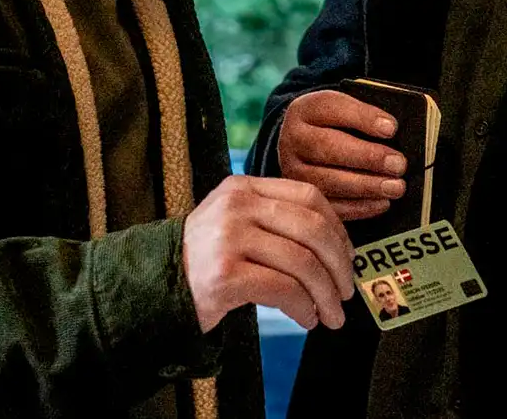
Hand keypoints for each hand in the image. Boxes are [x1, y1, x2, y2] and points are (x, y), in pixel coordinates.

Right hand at [183, 176, 356, 332]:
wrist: (159, 284)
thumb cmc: (208, 259)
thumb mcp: (237, 222)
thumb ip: (277, 220)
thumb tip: (338, 247)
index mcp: (243, 187)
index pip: (308, 196)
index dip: (337, 229)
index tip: (347, 257)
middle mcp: (236, 206)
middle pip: (312, 229)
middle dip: (339, 266)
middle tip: (346, 293)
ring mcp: (229, 238)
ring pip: (302, 262)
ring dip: (326, 295)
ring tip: (331, 315)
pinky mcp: (226, 274)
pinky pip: (283, 290)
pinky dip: (304, 308)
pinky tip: (306, 318)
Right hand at [277, 90, 407, 220]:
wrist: (304, 146)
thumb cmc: (334, 126)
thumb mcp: (344, 110)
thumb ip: (365, 116)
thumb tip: (392, 131)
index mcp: (305, 109)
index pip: (331, 108)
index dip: (363, 118)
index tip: (391, 128)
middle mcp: (293, 139)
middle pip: (327, 147)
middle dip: (367, 157)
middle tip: (397, 164)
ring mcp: (293, 170)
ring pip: (327, 181)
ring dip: (366, 186)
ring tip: (395, 187)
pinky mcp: (303, 197)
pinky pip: (329, 205)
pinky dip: (359, 207)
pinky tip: (382, 202)